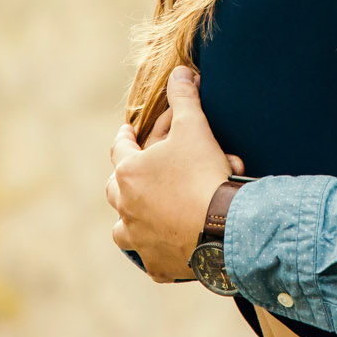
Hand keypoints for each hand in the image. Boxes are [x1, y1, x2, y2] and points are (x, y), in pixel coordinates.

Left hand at [107, 67, 237, 282]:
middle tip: (133, 175)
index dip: (124, 137)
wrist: (222, 228)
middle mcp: (126, 207)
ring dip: (130, 221)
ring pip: (122, 230)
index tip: (126, 132)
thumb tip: (179, 72)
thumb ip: (184, 98)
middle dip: (123, 180)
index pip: (119, 148)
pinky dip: (155, 252)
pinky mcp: (156, 264)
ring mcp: (139, 239)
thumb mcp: (195, 128)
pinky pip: (149, 258)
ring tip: (140, 218)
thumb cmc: (203, 175)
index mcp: (129, 173)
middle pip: (114, 190)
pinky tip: (164, 250)